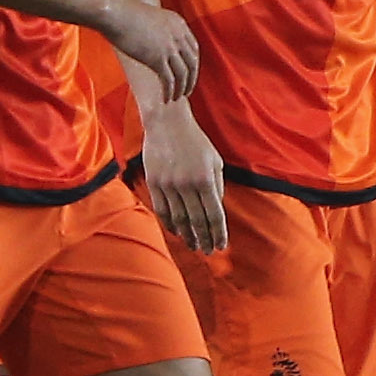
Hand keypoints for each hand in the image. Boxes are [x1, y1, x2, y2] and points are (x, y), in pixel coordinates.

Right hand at [102, 0, 198, 102]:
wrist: (115, 13)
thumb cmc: (123, 13)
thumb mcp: (149, 19)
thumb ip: (156, 30)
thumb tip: (153, 44)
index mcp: (178, 23)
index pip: (194, 47)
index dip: (193, 62)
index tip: (189, 73)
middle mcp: (178, 35)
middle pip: (192, 62)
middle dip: (191, 78)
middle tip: (187, 90)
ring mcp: (169, 47)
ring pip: (183, 73)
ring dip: (182, 88)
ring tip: (176, 97)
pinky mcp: (157, 58)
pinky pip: (169, 80)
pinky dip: (170, 91)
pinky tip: (166, 99)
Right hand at [140, 103, 226, 253]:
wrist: (166, 123)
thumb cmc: (196, 142)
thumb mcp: (215, 162)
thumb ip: (218, 187)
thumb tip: (216, 211)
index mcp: (206, 179)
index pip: (214, 214)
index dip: (219, 233)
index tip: (221, 246)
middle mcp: (187, 184)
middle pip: (197, 221)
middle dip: (204, 239)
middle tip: (207, 252)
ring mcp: (168, 185)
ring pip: (178, 219)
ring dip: (187, 235)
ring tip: (194, 246)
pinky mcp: (153, 183)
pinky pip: (162, 210)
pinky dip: (170, 224)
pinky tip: (177, 232)